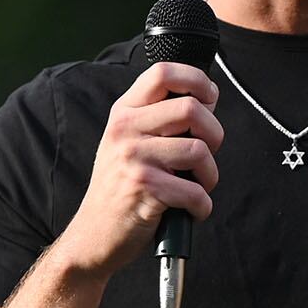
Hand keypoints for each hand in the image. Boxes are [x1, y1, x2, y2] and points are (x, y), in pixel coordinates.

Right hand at [57, 61, 222, 279]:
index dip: (196, 80)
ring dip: (210, 176)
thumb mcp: (128, 143)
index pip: (163, 73)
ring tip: (196, 187)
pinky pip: (195, 192)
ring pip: (199, 150)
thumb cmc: (120, 189)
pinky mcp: (145, 189)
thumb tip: (208, 98)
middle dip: (214, 135)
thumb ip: (160, 119)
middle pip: (191, 109)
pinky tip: (189, 210)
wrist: (93, 235)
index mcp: (124, 113)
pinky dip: (202, 206)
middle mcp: (125, 130)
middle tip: (204, 158)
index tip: (209, 97)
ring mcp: (134, 158)